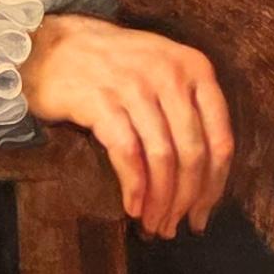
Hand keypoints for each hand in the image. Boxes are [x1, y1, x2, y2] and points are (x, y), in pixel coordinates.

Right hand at [22, 13, 234, 236]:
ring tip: (153, 225)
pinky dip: (134, 187)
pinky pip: (128, 155)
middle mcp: (170, 75)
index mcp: (196, 69)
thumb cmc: (112, 67)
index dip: (214, 186)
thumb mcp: (164, 70)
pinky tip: (133, 207)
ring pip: (163, 159)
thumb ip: (189, 109)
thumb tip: (204, 179)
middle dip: (186, 200)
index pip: (220, 139)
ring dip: (160, 201)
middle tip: (174, 227)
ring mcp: (135, 87)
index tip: (202, 214)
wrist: (52, 46)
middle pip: (193, 155)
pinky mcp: (101, 101)